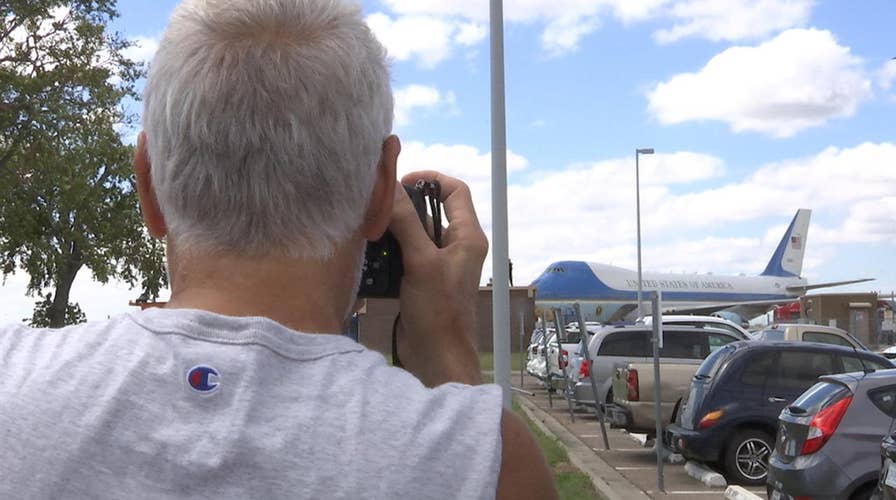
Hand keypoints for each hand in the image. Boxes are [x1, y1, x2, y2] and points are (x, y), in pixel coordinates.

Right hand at [388, 171, 488, 386]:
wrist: (436, 357)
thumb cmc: (438, 311)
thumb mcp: (421, 262)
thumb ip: (406, 223)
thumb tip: (388, 188)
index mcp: (468, 237)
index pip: (455, 191)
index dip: (431, 179)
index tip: (400, 181)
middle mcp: (457, 247)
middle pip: (432, 210)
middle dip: (405, 204)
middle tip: (377, 204)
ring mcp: (439, 264)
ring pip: (415, 232)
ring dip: (394, 228)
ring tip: (370, 226)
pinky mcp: (422, 280)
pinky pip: (406, 254)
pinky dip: (390, 250)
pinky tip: (370, 252)